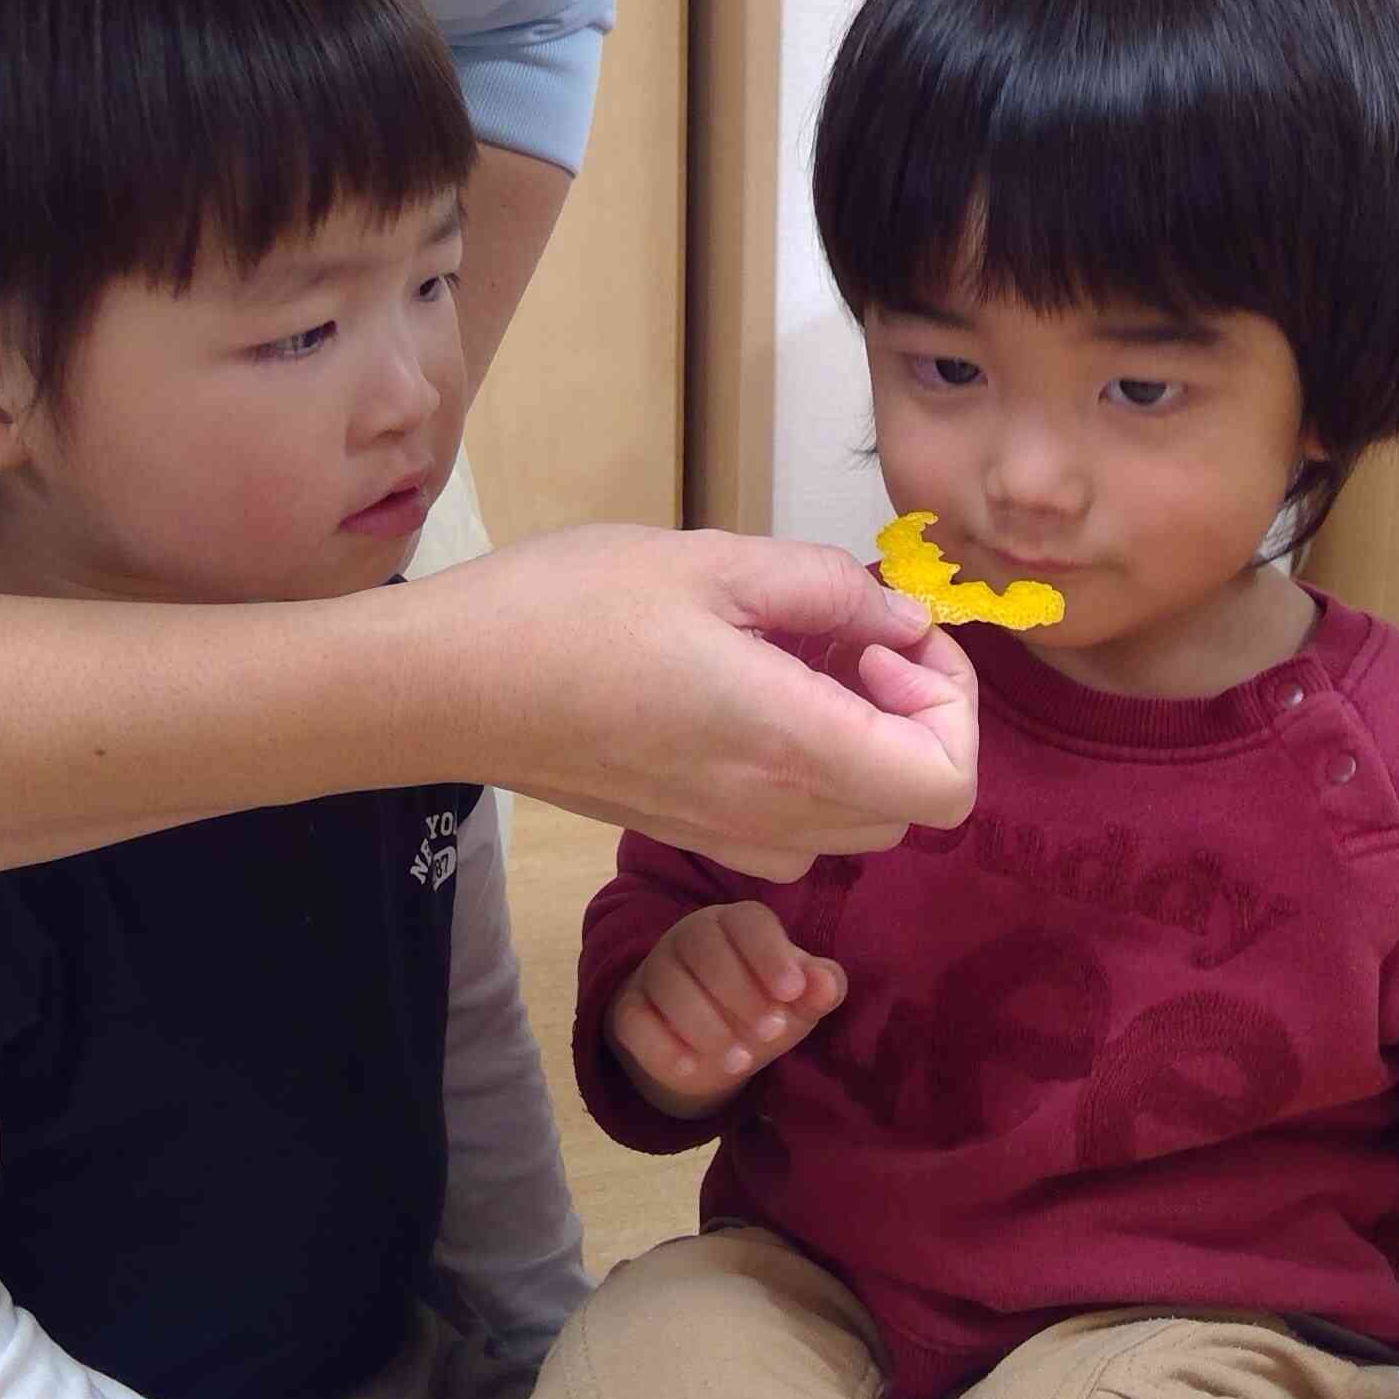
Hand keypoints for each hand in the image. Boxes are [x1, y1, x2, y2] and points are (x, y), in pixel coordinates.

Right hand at [438, 527, 978, 879]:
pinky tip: (754, 704)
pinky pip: (797, 833)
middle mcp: (769, 811)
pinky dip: (810, 776)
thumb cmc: (562, 611)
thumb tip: (905, 622)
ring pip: (860, 825)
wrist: (447, 688)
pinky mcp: (690, 835)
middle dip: (915, 718)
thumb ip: (829, 589)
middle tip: (854, 641)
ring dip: (866, 747)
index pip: (947, 783)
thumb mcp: (710, 561)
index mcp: (784, 742)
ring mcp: (728, 836)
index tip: (892, 640)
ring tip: (800, 665)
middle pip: (914, 806)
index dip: (950, 705)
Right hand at [607, 902, 845, 1118]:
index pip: (747, 922)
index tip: (792, 992)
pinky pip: (635, 1020)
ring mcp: (654, 971)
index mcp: (735, 924)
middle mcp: (689, 937)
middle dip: (740, 992)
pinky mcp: (629, 1009)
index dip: (770, 954)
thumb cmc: (761, 1007)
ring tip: (740, 1061)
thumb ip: (819, 988)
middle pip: (703, 947)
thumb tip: (826, 984)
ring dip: (706, 1026)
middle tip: (771, 1033)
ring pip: (669, 985)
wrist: (709, 1047)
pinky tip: (690, 1068)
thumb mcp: (796, 1001)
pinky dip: (661, 1046)